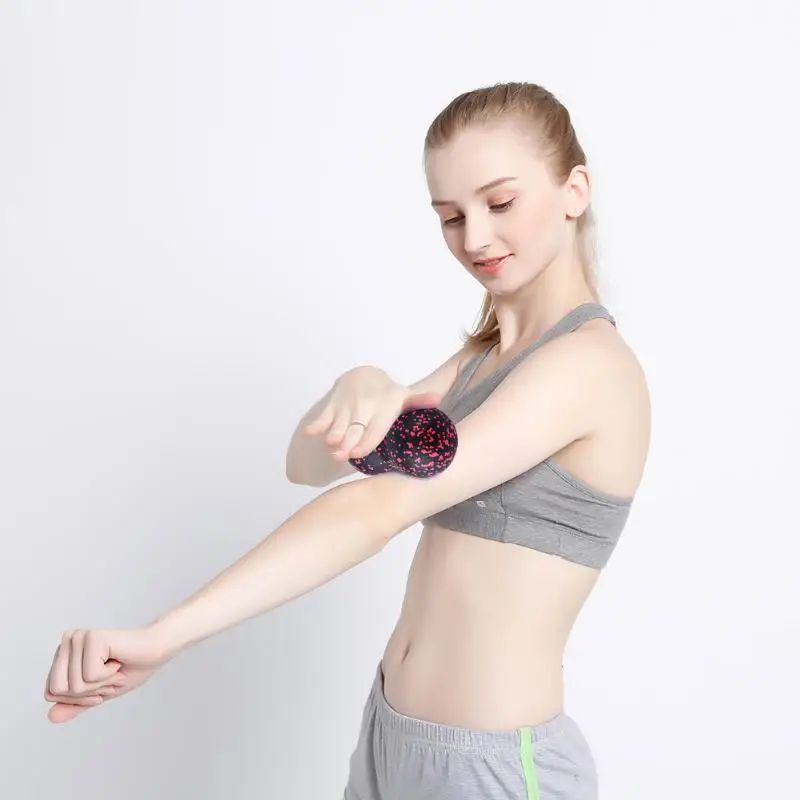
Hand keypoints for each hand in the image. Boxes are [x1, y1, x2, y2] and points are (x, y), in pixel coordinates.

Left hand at [44, 625, 174, 723]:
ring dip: (101, 684)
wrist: (156, 653)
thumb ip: (74, 704)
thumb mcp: (97, 694)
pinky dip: (108, 676)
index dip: (78, 698)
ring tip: (115, 668)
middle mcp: (68, 640)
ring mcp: (79, 637)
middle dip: (88, 692)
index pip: (50, 692)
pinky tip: (118, 662)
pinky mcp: (92, 638)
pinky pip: (89, 676)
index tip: (100, 683)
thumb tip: (51, 717)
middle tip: (109, 676)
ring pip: (74, 684)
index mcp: (64, 652)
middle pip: (58, 689)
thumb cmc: (130, 669)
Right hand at [304, 366, 440, 462]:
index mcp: (383, 408)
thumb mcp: (404, 397)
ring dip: (333, 434)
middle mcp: (364, 407)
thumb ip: (418, 401)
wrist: (364, 374)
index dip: (367, 441)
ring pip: (339, 424)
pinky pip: (324, 415)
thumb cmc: (387, 395)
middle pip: (355, 429)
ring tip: (330, 446)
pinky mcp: (334, 404)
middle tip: (342, 456)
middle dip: (348, 442)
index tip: (359, 453)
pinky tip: (310, 433)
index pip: (375, 428)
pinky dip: (317, 424)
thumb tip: (438, 399)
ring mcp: (347, 406)